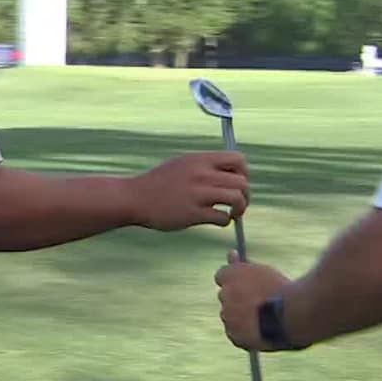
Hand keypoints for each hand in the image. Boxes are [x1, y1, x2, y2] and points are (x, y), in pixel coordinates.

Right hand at [127, 152, 248, 230]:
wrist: (135, 198)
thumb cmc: (159, 183)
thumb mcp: (182, 164)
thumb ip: (204, 166)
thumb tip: (229, 173)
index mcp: (200, 160)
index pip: (238, 159)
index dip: (243, 172)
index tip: (236, 183)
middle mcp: (201, 174)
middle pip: (242, 181)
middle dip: (245, 194)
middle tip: (237, 203)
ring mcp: (198, 194)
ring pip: (236, 198)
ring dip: (240, 208)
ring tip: (232, 214)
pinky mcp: (193, 213)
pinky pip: (222, 217)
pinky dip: (225, 221)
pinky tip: (217, 221)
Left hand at [214, 251, 291, 350]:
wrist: (294, 315)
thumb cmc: (283, 290)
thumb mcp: (263, 271)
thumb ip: (244, 265)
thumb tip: (230, 253)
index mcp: (230, 274)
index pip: (222, 275)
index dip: (235, 281)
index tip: (245, 285)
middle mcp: (224, 294)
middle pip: (226, 296)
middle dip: (237, 299)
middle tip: (259, 303)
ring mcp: (228, 316)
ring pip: (230, 316)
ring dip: (240, 317)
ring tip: (265, 320)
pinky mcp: (234, 335)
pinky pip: (235, 334)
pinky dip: (244, 334)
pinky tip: (262, 331)